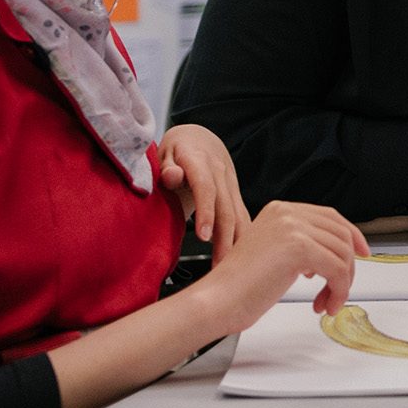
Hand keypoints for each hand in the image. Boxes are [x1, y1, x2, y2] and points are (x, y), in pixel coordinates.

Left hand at [158, 124, 248, 261]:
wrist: (199, 138)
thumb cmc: (176, 149)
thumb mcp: (163, 152)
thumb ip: (165, 166)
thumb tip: (172, 176)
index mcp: (199, 160)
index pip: (206, 187)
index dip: (206, 211)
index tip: (203, 236)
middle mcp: (220, 172)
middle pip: (227, 208)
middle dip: (225, 239)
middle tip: (219, 267)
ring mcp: (231, 184)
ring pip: (239, 215)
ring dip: (237, 243)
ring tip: (231, 270)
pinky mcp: (236, 195)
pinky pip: (243, 217)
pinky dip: (244, 238)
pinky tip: (241, 258)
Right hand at [192, 201, 368, 330]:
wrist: (217, 300)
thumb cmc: (239, 287)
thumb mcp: (275, 254)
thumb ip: (301, 245)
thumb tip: (333, 252)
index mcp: (280, 210)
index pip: (329, 217)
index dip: (352, 236)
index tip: (362, 254)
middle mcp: (287, 213)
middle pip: (341, 234)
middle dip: (348, 266)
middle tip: (340, 290)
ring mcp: (292, 227)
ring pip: (343, 254)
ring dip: (341, 284)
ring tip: (326, 302)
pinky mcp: (298, 247)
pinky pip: (338, 270)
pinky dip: (338, 291)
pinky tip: (324, 304)